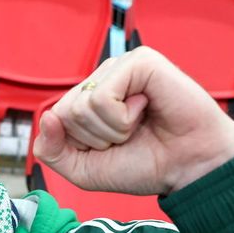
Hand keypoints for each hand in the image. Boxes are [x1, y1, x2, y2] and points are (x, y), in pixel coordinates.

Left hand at [31, 46, 233, 195]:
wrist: (188, 168)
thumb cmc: (143, 165)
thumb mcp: (84, 171)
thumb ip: (52, 151)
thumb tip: (46, 118)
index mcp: (87, 99)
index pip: (54, 120)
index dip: (79, 146)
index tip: (111, 148)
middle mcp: (102, 79)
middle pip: (64, 113)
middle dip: (94, 139)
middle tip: (127, 137)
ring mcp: (120, 68)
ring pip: (81, 107)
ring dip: (111, 130)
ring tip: (138, 125)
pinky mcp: (138, 61)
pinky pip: (101, 97)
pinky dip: (121, 118)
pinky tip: (146, 109)